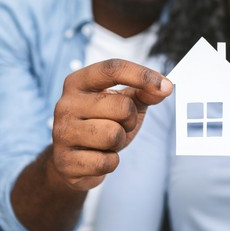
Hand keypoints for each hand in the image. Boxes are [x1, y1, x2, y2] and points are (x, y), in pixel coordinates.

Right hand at [51, 59, 172, 190]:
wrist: (73, 160)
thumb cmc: (101, 124)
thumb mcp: (123, 103)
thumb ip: (145, 92)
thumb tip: (166, 86)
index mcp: (78, 82)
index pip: (113, 69)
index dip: (142, 75)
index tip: (166, 85)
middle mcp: (65, 104)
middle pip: (122, 106)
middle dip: (130, 119)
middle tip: (119, 125)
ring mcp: (62, 133)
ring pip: (114, 135)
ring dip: (120, 141)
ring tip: (107, 141)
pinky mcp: (65, 162)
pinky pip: (107, 162)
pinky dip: (111, 161)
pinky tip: (99, 157)